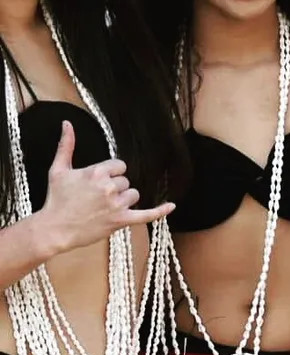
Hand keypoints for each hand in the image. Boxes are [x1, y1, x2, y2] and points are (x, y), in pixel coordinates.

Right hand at [36, 121, 173, 253]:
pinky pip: (146, 215)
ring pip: (133, 195)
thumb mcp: (59, 170)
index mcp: (97, 172)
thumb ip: (66, 145)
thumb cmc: (56, 199)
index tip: (98, 182)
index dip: (111, 173)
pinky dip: (159, 211)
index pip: (120, 166)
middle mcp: (109, 187)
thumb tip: (67, 124)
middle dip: (114, 188)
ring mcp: (116, 204)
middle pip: (126, 181)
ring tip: (104, 207)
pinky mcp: (121, 220)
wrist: (53, 230)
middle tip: (95, 198)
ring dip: (123, 200)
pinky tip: (171, 206)